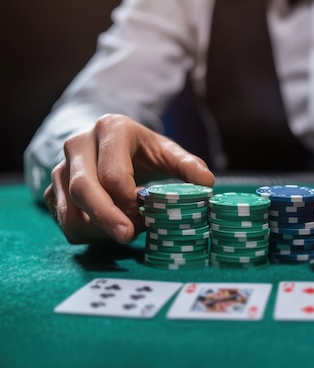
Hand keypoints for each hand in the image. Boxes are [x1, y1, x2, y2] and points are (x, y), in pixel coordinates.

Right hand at [45, 114, 214, 244]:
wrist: (110, 142)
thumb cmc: (143, 150)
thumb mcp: (167, 151)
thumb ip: (188, 165)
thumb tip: (207, 183)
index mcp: (110, 129)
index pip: (113, 173)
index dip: (129, 200)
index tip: (148, 215)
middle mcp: (78, 144)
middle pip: (82, 189)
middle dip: (106, 219)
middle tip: (127, 238)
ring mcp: (61, 167)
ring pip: (69, 209)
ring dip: (97, 230)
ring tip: (125, 233)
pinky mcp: (52, 189)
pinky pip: (64, 221)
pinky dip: (87, 234)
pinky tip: (110, 232)